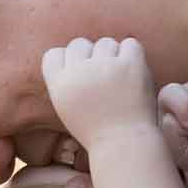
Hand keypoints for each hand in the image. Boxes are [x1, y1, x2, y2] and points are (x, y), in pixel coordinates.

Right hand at [42, 37, 157, 149]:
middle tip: (104, 79)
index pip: (54, 54)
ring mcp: (105, 66)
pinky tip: (133, 73)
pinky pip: (130, 44)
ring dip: (114, 56)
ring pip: (106, 43)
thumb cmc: (97, 130)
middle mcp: (79, 71)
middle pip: (80, 44)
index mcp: (59, 83)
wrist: (125, 144)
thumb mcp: (68, 108)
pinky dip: (133, 55)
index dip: (68, 62)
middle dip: (91, 57)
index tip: (80, 76)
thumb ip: (66, 80)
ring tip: (120, 80)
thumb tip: (76, 52)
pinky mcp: (130, 65)